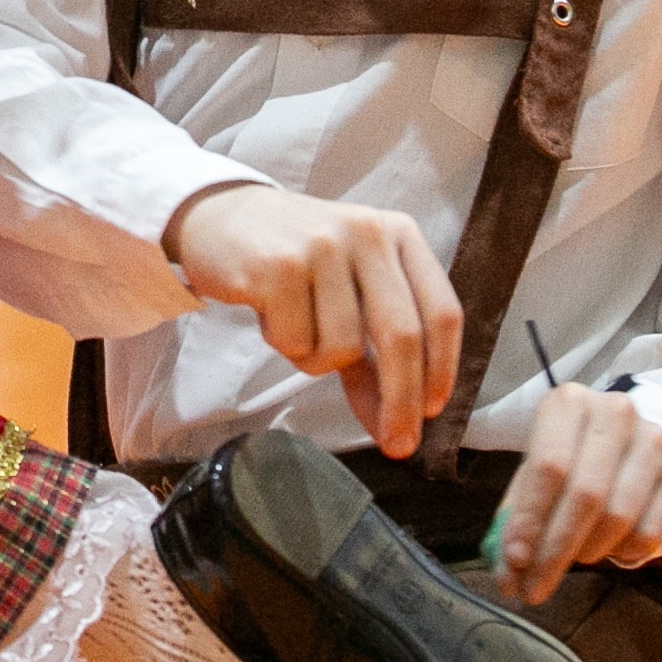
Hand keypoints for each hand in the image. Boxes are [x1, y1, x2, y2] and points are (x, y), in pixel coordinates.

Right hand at [166, 184, 464, 462]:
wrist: (219, 217)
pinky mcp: (278, 265)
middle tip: (397, 444)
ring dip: (318, 359)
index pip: (441, 311)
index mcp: (399, 233)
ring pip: (342, 347)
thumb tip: (395, 428)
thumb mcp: (348, 295)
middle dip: (401, 401)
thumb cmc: (295, 262)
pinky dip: (285, 344)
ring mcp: (322, 246)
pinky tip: (270, 312)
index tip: (432, 412)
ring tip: (296, 324)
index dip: (442, 369)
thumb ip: (374, 357)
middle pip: (402, 335)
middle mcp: (368, 233)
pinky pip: (297, 342)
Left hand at [488, 382, 661, 605]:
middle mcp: (616, 413)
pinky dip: (629, 551)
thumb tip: (509, 578)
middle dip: (556, 550)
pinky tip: (615, 549)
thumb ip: (518, 523)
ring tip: (578, 557)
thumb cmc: (571, 461)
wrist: (629, 446)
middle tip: (535, 589)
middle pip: (585, 494)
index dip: (531, 519)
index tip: (516, 561)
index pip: (549, 467)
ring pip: (620, 514)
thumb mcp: (536, 478)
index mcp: (569, 403)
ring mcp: (656, 441)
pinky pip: (655, 528)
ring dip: (591, 550)